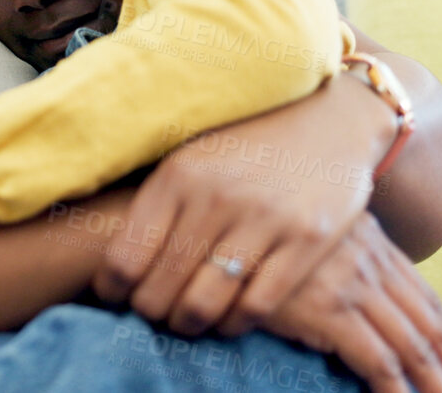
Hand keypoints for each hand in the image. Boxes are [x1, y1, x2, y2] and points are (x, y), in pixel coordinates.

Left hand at [93, 69, 394, 336]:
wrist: (330, 118)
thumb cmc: (249, 144)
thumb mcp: (193, 154)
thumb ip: (158, 199)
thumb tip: (110, 256)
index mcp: (179, 174)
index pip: (125, 256)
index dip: (112, 289)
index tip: (113, 296)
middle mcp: (217, 197)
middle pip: (162, 286)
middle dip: (150, 311)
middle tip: (152, 314)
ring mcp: (265, 220)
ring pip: (205, 302)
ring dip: (188, 323)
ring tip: (185, 321)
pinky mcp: (307, 241)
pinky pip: (257, 304)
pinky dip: (235, 324)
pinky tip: (227, 320)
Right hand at [262, 214, 441, 392]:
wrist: (219, 213)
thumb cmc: (257, 225)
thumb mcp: (308, 233)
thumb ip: (339, 256)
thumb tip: (358, 289)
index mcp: (372, 242)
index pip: (427, 297)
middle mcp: (370, 261)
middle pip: (429, 323)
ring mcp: (351, 284)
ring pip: (413, 345)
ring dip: (437, 383)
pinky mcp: (328, 309)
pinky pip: (377, 359)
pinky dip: (398, 389)